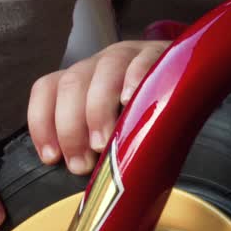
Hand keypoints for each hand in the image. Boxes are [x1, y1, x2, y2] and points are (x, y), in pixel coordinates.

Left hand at [28, 40, 168, 174]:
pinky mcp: (159, 55)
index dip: (42, 123)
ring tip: (103, 143)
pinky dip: (135, 80)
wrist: (188, 81)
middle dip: (70, 127)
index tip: (51, 158)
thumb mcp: (108, 128)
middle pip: (71, 84)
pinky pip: (143, 62)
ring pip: (103, 72)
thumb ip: (87, 144)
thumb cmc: (140, 115)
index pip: (46, 90)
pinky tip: (132, 101)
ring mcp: (128, 56)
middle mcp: (98, 65)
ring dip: (98, 110)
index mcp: (79, 80)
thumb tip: (74, 175)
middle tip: (81, 163)